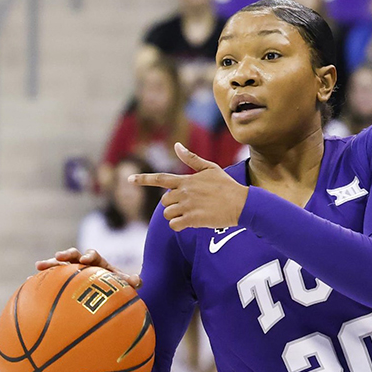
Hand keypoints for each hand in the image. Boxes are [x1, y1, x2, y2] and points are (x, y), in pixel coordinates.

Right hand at [35, 248, 141, 288]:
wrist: (108, 290)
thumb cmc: (116, 286)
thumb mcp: (124, 284)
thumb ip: (131, 282)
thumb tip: (138, 281)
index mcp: (97, 262)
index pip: (93, 255)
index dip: (90, 256)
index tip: (86, 260)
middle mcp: (82, 264)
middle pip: (73, 255)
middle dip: (67, 255)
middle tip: (59, 257)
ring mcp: (71, 271)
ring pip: (59, 265)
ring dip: (50, 264)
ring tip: (38, 266)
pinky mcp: (62, 280)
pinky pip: (51, 278)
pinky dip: (41, 278)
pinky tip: (29, 281)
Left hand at [130, 143, 248, 231]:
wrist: (242, 204)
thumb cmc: (227, 186)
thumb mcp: (211, 168)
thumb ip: (191, 158)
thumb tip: (176, 145)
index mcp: (187, 180)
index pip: (160, 178)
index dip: (143, 179)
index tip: (129, 179)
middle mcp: (185, 192)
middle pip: (164, 201)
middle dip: (172, 204)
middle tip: (188, 204)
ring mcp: (188, 206)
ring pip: (168, 214)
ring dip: (176, 215)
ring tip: (191, 213)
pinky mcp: (194, 219)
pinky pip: (175, 225)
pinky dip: (179, 225)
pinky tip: (190, 222)